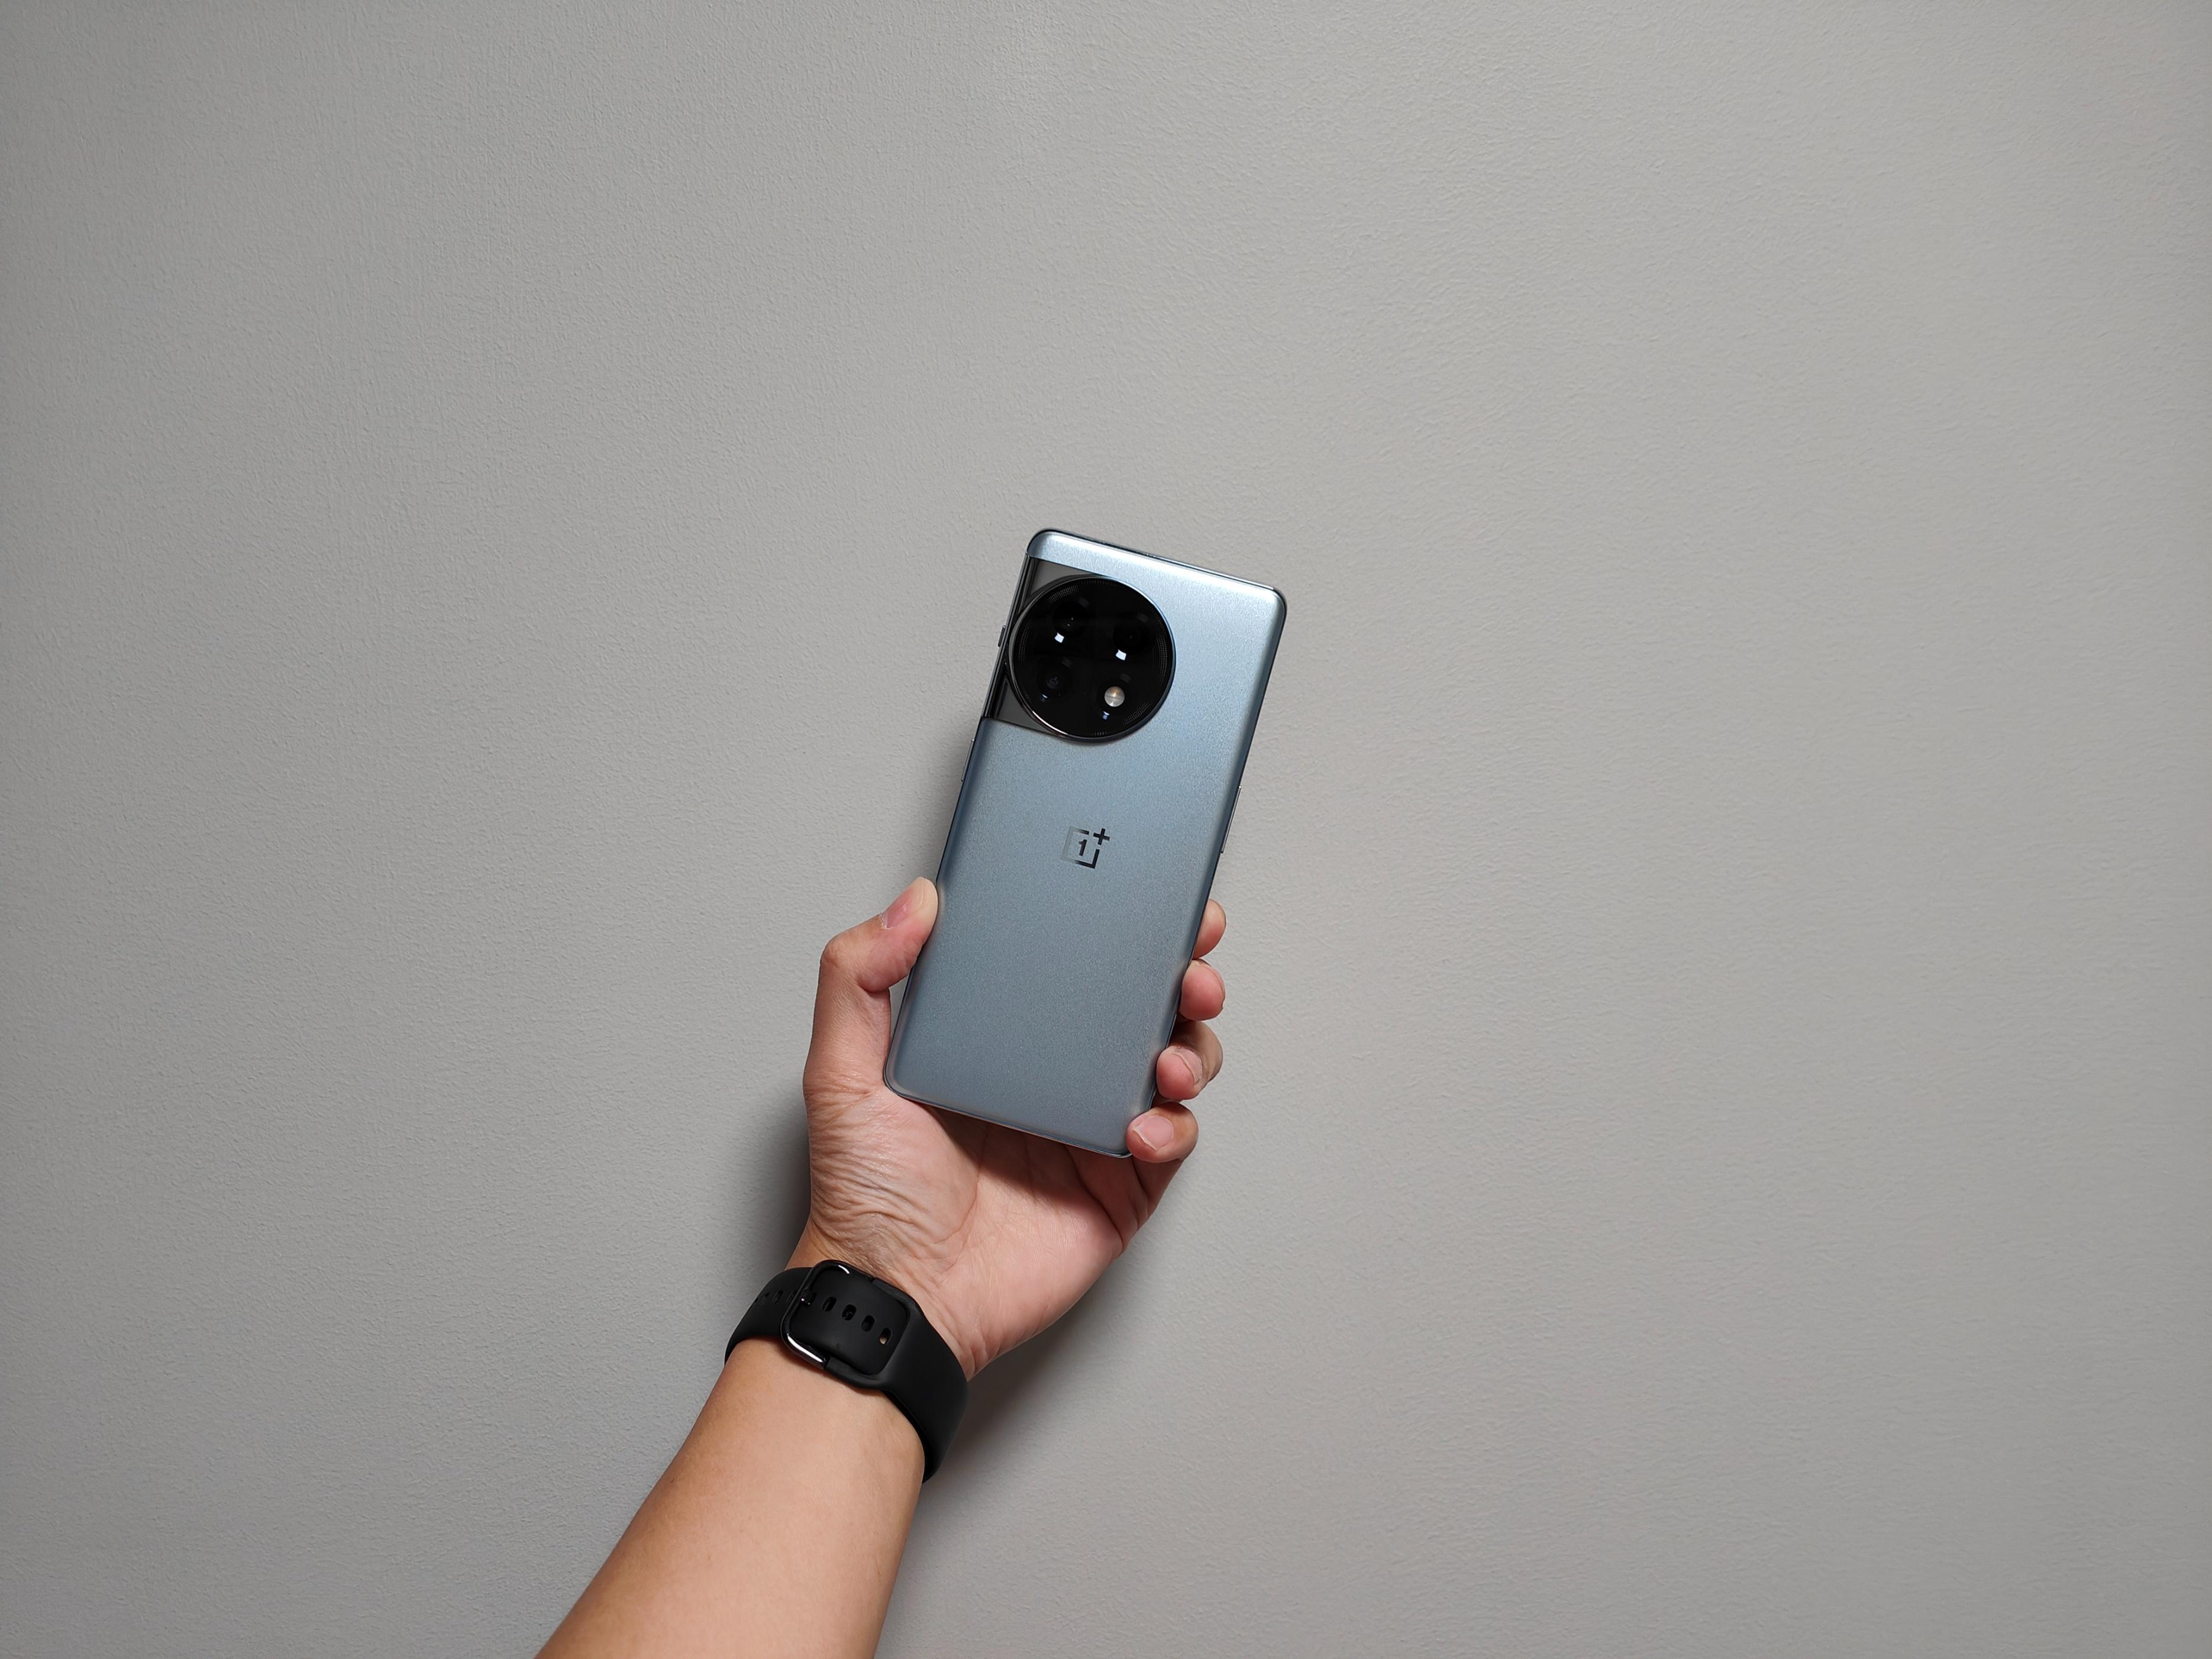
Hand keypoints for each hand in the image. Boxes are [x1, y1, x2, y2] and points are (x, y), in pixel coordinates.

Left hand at [791, 878, 1226, 1376]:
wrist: (901, 1295)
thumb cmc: (866, 1196)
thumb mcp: (842, 1072)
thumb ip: (859, 977)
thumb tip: (914, 899)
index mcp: (1000, 1037)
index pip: (1072, 964)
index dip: (1120, 927)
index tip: (1153, 897)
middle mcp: (1053, 1077)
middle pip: (1142, 1007)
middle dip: (1183, 979)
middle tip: (1192, 971)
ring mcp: (1091, 1132)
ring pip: (1173, 1065)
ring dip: (1191, 1048)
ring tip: (1170, 1057)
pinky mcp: (1119, 1189)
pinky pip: (1172, 1142)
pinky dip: (1174, 1126)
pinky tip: (1142, 1126)